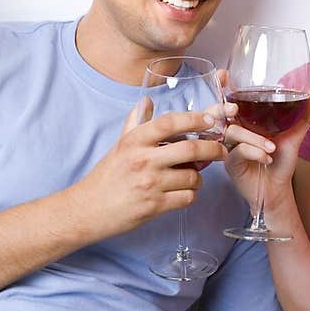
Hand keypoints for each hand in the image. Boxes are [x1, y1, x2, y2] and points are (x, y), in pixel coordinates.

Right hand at [72, 101, 225, 239]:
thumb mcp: (119, 146)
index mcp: (134, 141)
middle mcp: (142, 159)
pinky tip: (184, 192)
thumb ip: (136, 123)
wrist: (87, 209)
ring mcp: (149, 184)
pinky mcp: (154, 206)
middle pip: (190, 148)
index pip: (169, 122)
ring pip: (192, 176)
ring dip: (199, 177)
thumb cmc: (106, 177)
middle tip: (221, 151)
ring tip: (192, 176)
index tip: (210, 121)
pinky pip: (187, 197)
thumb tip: (147, 101)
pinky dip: (191, 194)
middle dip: (213, 149)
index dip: (194, 119)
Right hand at [223, 95, 309, 210]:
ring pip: (233, 131)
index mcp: (245, 120)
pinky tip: (267, 157)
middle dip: (224, 107)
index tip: (223, 75)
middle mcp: (234, 131)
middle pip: (219, 113)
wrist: (279, 188)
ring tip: (272, 147)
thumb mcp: (294, 136)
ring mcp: (230, 147)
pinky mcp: (230, 163)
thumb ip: (304, 117)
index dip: (221, 85)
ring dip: (254, 138)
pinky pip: (238, 151)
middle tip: (235, 108)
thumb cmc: (281, 162)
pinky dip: (255, 152)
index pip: (227, 100)